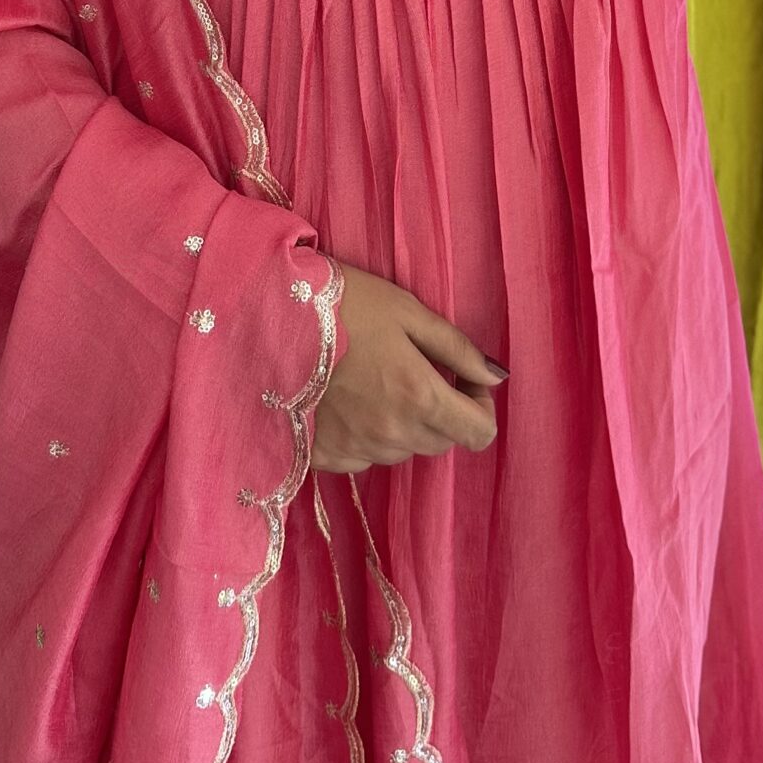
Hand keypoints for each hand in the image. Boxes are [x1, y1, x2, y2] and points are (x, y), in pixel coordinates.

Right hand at [311, 259, 507, 474]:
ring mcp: (356, 450)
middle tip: (414, 371)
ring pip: (401, 450)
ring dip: (402, 425)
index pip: (478, 434)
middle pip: (440, 442)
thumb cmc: (343, 305)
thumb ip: (457, 348)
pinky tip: (346, 401)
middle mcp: (392, 435)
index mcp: (420, 397)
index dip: (480, 407)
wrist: (268, 319)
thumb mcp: (407, 311)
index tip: (463, 381)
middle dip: (440, 412)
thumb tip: (495, 376)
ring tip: (373, 382)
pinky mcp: (324, 457)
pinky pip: (363, 457)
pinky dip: (365, 435)